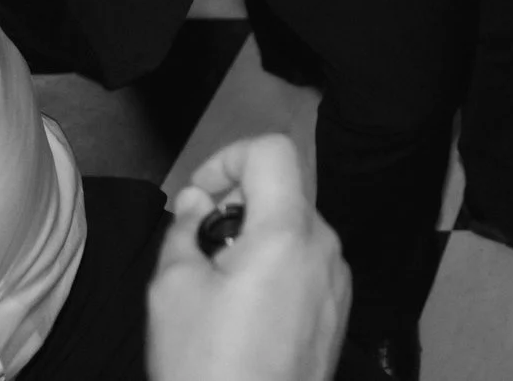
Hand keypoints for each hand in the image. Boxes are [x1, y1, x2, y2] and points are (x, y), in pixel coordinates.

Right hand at [148, 134, 348, 380]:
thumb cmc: (205, 363)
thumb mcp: (173, 290)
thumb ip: (185, 230)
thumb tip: (198, 199)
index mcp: (289, 231)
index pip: (272, 151)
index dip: (227, 159)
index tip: (198, 200)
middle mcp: (326, 246)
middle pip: (283, 193)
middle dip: (237, 209)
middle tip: (200, 252)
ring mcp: (339, 280)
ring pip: (296, 231)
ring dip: (257, 241)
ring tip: (220, 290)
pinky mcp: (340, 310)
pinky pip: (309, 266)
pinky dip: (279, 269)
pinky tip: (248, 314)